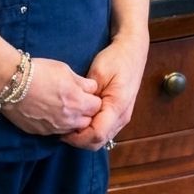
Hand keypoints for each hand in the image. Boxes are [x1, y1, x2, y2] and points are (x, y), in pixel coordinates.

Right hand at [1, 57, 102, 136]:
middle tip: (76, 100)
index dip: (93, 98)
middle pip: (88, 121)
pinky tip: (49, 112)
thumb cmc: (38, 71)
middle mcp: (68, 119)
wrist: (11, 82)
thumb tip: (91, 88)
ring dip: (72, 120)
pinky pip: (56, 132)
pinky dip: (57, 124)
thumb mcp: (64, 69)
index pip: (97, 106)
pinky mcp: (41, 132)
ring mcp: (54, 128)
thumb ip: (82, 82)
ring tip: (62, 107)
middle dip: (86, 112)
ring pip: (72, 129)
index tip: (86, 93)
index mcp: (77, 101)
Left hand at [60, 31, 149, 150]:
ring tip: (68, 125)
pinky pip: (105, 130)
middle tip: (61, 129)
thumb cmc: (115, 59)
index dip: (77, 137)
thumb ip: (88, 94)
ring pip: (102, 138)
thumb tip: (75, 111)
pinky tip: (79, 120)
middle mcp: (122, 117)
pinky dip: (91, 131)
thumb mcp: (98, 73)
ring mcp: (123, 117)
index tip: (61, 129)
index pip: (96, 134)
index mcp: (117, 107)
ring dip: (85, 136)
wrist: (132, 51)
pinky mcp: (120, 115)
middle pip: (99, 141)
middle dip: (79, 140)